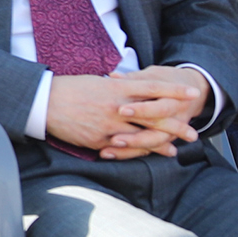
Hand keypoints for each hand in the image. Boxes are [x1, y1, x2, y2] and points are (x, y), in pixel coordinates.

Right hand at [45, 68, 208, 158]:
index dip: (175, 90)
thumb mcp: (97, 82)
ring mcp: (108, 125)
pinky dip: (138, 152)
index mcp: (116, 87)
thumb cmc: (69, 88)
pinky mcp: (99, 140)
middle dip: (176, 125)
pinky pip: (123, 148)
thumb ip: (118, 86)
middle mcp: (116, 106)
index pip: (153, 88)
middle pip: (155, 117)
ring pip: (142, 137)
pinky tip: (146, 154)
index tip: (193, 93)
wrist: (43, 102)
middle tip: (192, 133)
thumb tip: (134, 88)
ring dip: (161, 144)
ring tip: (174, 149)